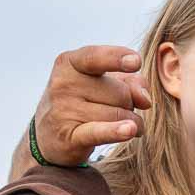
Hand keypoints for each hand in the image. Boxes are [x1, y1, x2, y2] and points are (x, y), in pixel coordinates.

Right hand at [34, 46, 151, 165]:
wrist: (49, 135)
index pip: (95, 57)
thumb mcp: (104, 83)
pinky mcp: (68, 137)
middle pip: (120, 92)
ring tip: (129, 127)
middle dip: (131, 103)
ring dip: (134, 123)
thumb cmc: (84, 101)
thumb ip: (131, 81)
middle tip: (124, 109)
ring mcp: (63, 111)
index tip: (136, 62)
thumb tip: (144, 99)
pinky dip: (116, 131)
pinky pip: (99, 132)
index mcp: (70, 63)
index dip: (117, 58)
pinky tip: (130, 130)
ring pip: (118, 114)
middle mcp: (63, 84)